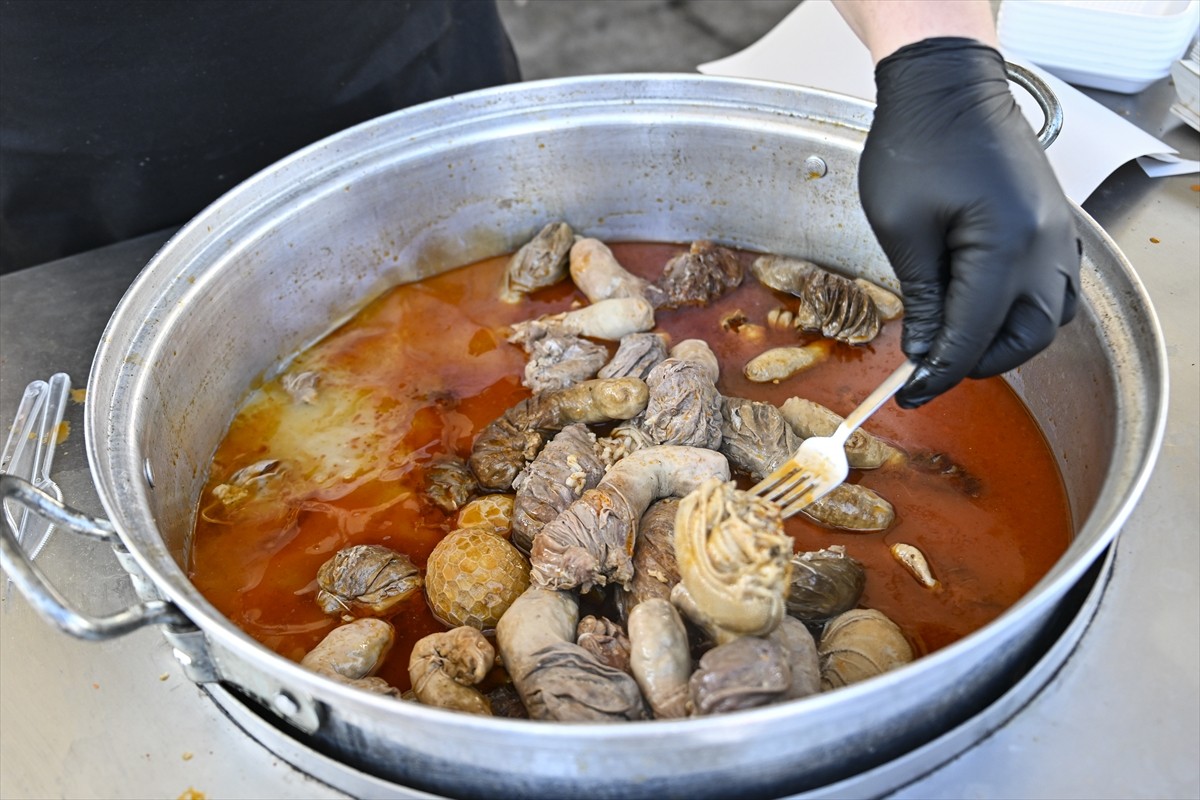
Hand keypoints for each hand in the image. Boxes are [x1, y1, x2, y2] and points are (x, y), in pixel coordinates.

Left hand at [858, 38, 1080, 407]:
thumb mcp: (903, 229)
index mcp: (1006, 248)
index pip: (973, 336)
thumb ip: (923, 296)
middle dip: (976, 362)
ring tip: (955, 342)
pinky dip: (1024, 311)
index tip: (909, 392)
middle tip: (929, 367)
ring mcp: (1058, 235)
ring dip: (1005, 341)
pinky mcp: (1055, 225)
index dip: (938, 373)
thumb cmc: (918, 144)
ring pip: (1048, 318)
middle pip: (1024, 338)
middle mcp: (1046, 247)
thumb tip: (926, 349)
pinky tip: (987, 310)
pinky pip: (1055, 288)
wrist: (947, 87)